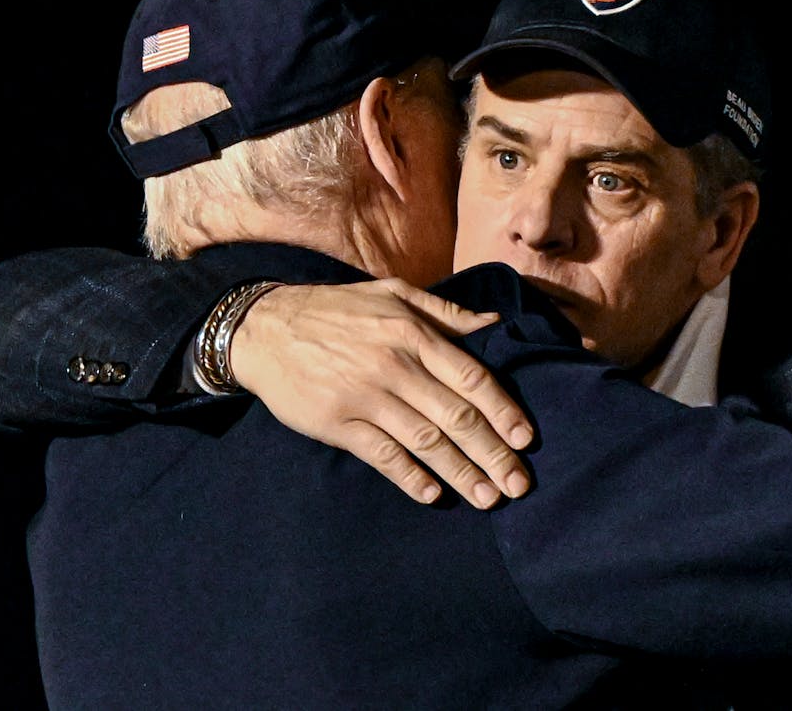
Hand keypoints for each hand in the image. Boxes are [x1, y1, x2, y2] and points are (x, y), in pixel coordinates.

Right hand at [229, 278, 533, 509]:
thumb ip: (444, 312)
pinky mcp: (337, 422)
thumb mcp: (391, 294)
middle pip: (456, 416)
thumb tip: (493, 323)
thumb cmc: (336, 310)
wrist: (264, 328)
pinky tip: (433, 494)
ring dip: (461, 472)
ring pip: (425, 441)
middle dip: (493, 453)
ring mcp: (365, 396)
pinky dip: (409, 476)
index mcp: (413, 333)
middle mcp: (394, 365)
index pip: (471, 378)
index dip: (503, 411)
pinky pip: (382, 454)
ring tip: (488, 497)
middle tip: (519, 484)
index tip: (527, 439)